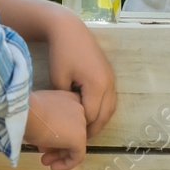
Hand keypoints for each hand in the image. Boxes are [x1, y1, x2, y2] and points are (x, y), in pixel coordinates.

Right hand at [26, 89, 86, 169]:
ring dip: (59, 155)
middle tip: (42, 151)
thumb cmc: (27, 110)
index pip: (68, 120)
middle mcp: (80, 109)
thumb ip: (47, 118)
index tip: (42, 140)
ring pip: (74, 144)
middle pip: (71, 132)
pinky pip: (77, 156)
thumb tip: (46, 132)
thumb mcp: (39, 110)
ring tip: (45, 161)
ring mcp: (81, 124)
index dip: (55, 132)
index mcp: (70, 98)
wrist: (26, 113)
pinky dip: (66, 164)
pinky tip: (53, 167)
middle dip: (56, 144)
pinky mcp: (80, 139)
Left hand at [45, 10, 116, 137]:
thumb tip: (70, 118)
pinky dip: (102, 110)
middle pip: (104, 116)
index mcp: (97, 86)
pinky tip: (90, 114)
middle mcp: (109, 84)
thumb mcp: (58, 80)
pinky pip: (110, 99)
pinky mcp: (109, 75)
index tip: (68, 138)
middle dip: (92, 130)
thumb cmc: (61, 53)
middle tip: (78, 140)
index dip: (80, 129)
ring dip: (99, 121)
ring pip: (110, 109)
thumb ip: (66, 102)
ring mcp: (111, 79)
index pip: (91, 117)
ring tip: (85, 130)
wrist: (69, 29)